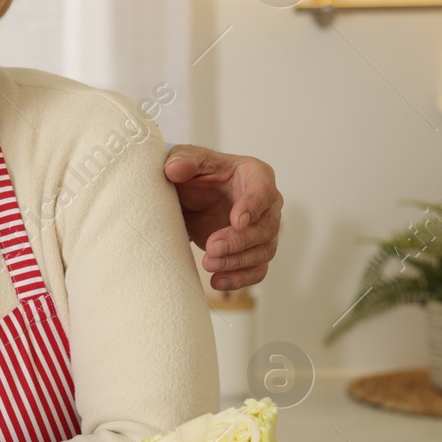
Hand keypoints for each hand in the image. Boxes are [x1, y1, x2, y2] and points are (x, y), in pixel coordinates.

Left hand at [163, 145, 281, 290]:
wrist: (191, 194)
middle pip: (267, 227)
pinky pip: (256, 269)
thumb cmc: (196, 171)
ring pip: (263, 251)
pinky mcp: (252, 251)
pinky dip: (240, 279)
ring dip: (238, 262)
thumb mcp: (187, 158)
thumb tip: (175, 169)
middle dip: (240, 240)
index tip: (237, 221)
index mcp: (256, 175)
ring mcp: (262, 230)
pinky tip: (218, 282)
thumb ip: (182, 160)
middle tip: (212, 247)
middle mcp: (267, 204)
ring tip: (209, 265)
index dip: (253, 207)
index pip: (264, 191)